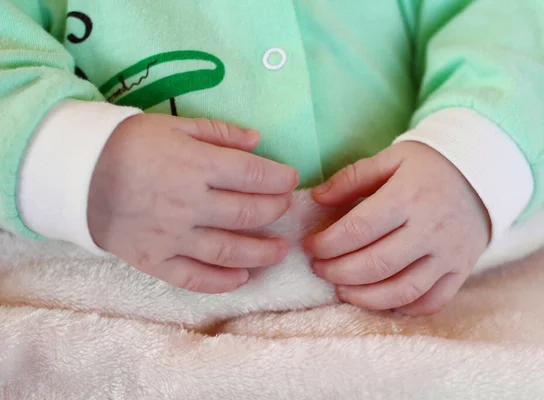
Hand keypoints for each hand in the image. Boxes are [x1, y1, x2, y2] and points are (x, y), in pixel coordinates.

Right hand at [88, 114, 298, 292]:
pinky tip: (243, 278)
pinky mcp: (155, 261)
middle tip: (285, 209)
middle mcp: (190, 205)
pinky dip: (222, 282)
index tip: (290, 179)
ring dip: (262, 253)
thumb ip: (219, 133)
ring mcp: (173, 237)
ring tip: (280, 250)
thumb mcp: (174, 126)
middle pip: (247, 214)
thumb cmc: (129, 144)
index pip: (253, 176)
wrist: (77, 174)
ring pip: (229, 250)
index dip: (279, 179)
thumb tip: (258, 140)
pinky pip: (194, 278)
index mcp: (196, 166)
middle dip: (275, 211)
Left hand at [305, 141, 489, 314]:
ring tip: (342, 290)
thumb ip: (351, 178)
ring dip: (364, 297)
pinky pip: (432, 301)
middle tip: (320, 269)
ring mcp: (448, 254)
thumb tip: (317, 199)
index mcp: (407, 197)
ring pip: (402, 290)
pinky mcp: (460, 270)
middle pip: (376, 265)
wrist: (483, 172)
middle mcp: (429, 229)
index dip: (327, 243)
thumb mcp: (390, 158)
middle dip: (338, 273)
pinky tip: (380, 301)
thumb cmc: (428, 165)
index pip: (358, 229)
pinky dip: (404, 308)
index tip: (310, 245)